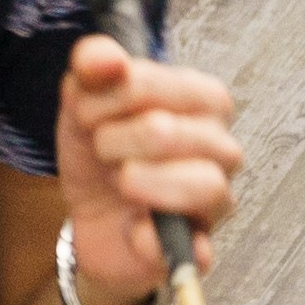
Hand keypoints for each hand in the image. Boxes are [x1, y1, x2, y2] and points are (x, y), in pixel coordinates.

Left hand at [47, 36, 241, 304]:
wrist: (92, 216)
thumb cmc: (102, 151)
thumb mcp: (83, 101)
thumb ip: (93, 66)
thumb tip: (107, 57)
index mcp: (203, 100)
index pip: (166, 84)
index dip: (113, 95)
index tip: (85, 111)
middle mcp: (221, 146)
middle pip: (169, 132)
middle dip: (114, 140)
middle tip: (100, 148)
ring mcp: (218, 198)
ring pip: (202, 184)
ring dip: (136, 181)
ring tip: (118, 180)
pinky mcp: (203, 248)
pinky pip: (196, 246)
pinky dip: (152, 238)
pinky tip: (132, 228)